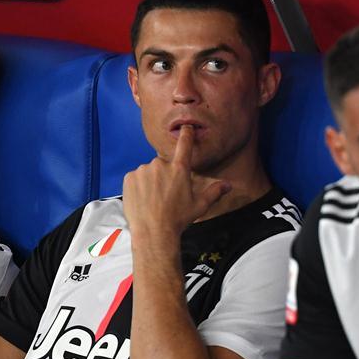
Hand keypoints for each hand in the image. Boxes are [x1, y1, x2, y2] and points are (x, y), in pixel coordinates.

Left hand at [122, 125, 229, 239]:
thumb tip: (228, 186)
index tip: (186, 127)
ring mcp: (144, 170)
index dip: (186, 135)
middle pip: (163, 165)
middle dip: (164, 176)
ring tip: (153, 200)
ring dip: (150, 182)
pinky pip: (135, 178)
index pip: (184, 145)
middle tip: (165, 195)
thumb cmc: (178, 219)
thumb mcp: (199, 206)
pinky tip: (142, 199)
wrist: (153, 231)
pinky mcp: (130, 177)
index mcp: (179, 169)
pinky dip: (138, 186)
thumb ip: (214, 192)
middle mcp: (161, 165)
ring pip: (148, 172)